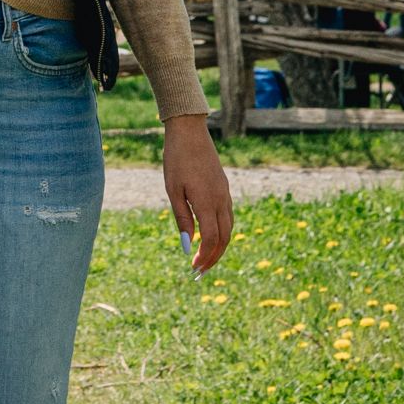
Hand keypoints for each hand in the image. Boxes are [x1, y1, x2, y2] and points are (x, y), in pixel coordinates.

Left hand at [162, 110, 233, 273]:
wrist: (189, 132)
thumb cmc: (176, 159)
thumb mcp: (173, 190)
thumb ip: (182, 218)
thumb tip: (187, 245)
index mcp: (207, 202)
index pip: (212, 239)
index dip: (205, 257)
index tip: (194, 268)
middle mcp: (221, 200)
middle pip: (224, 238)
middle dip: (214, 258)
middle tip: (200, 272)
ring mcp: (225, 193)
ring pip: (229, 228)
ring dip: (220, 247)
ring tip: (206, 258)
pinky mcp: (224, 188)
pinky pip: (228, 216)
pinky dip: (222, 231)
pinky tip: (211, 235)